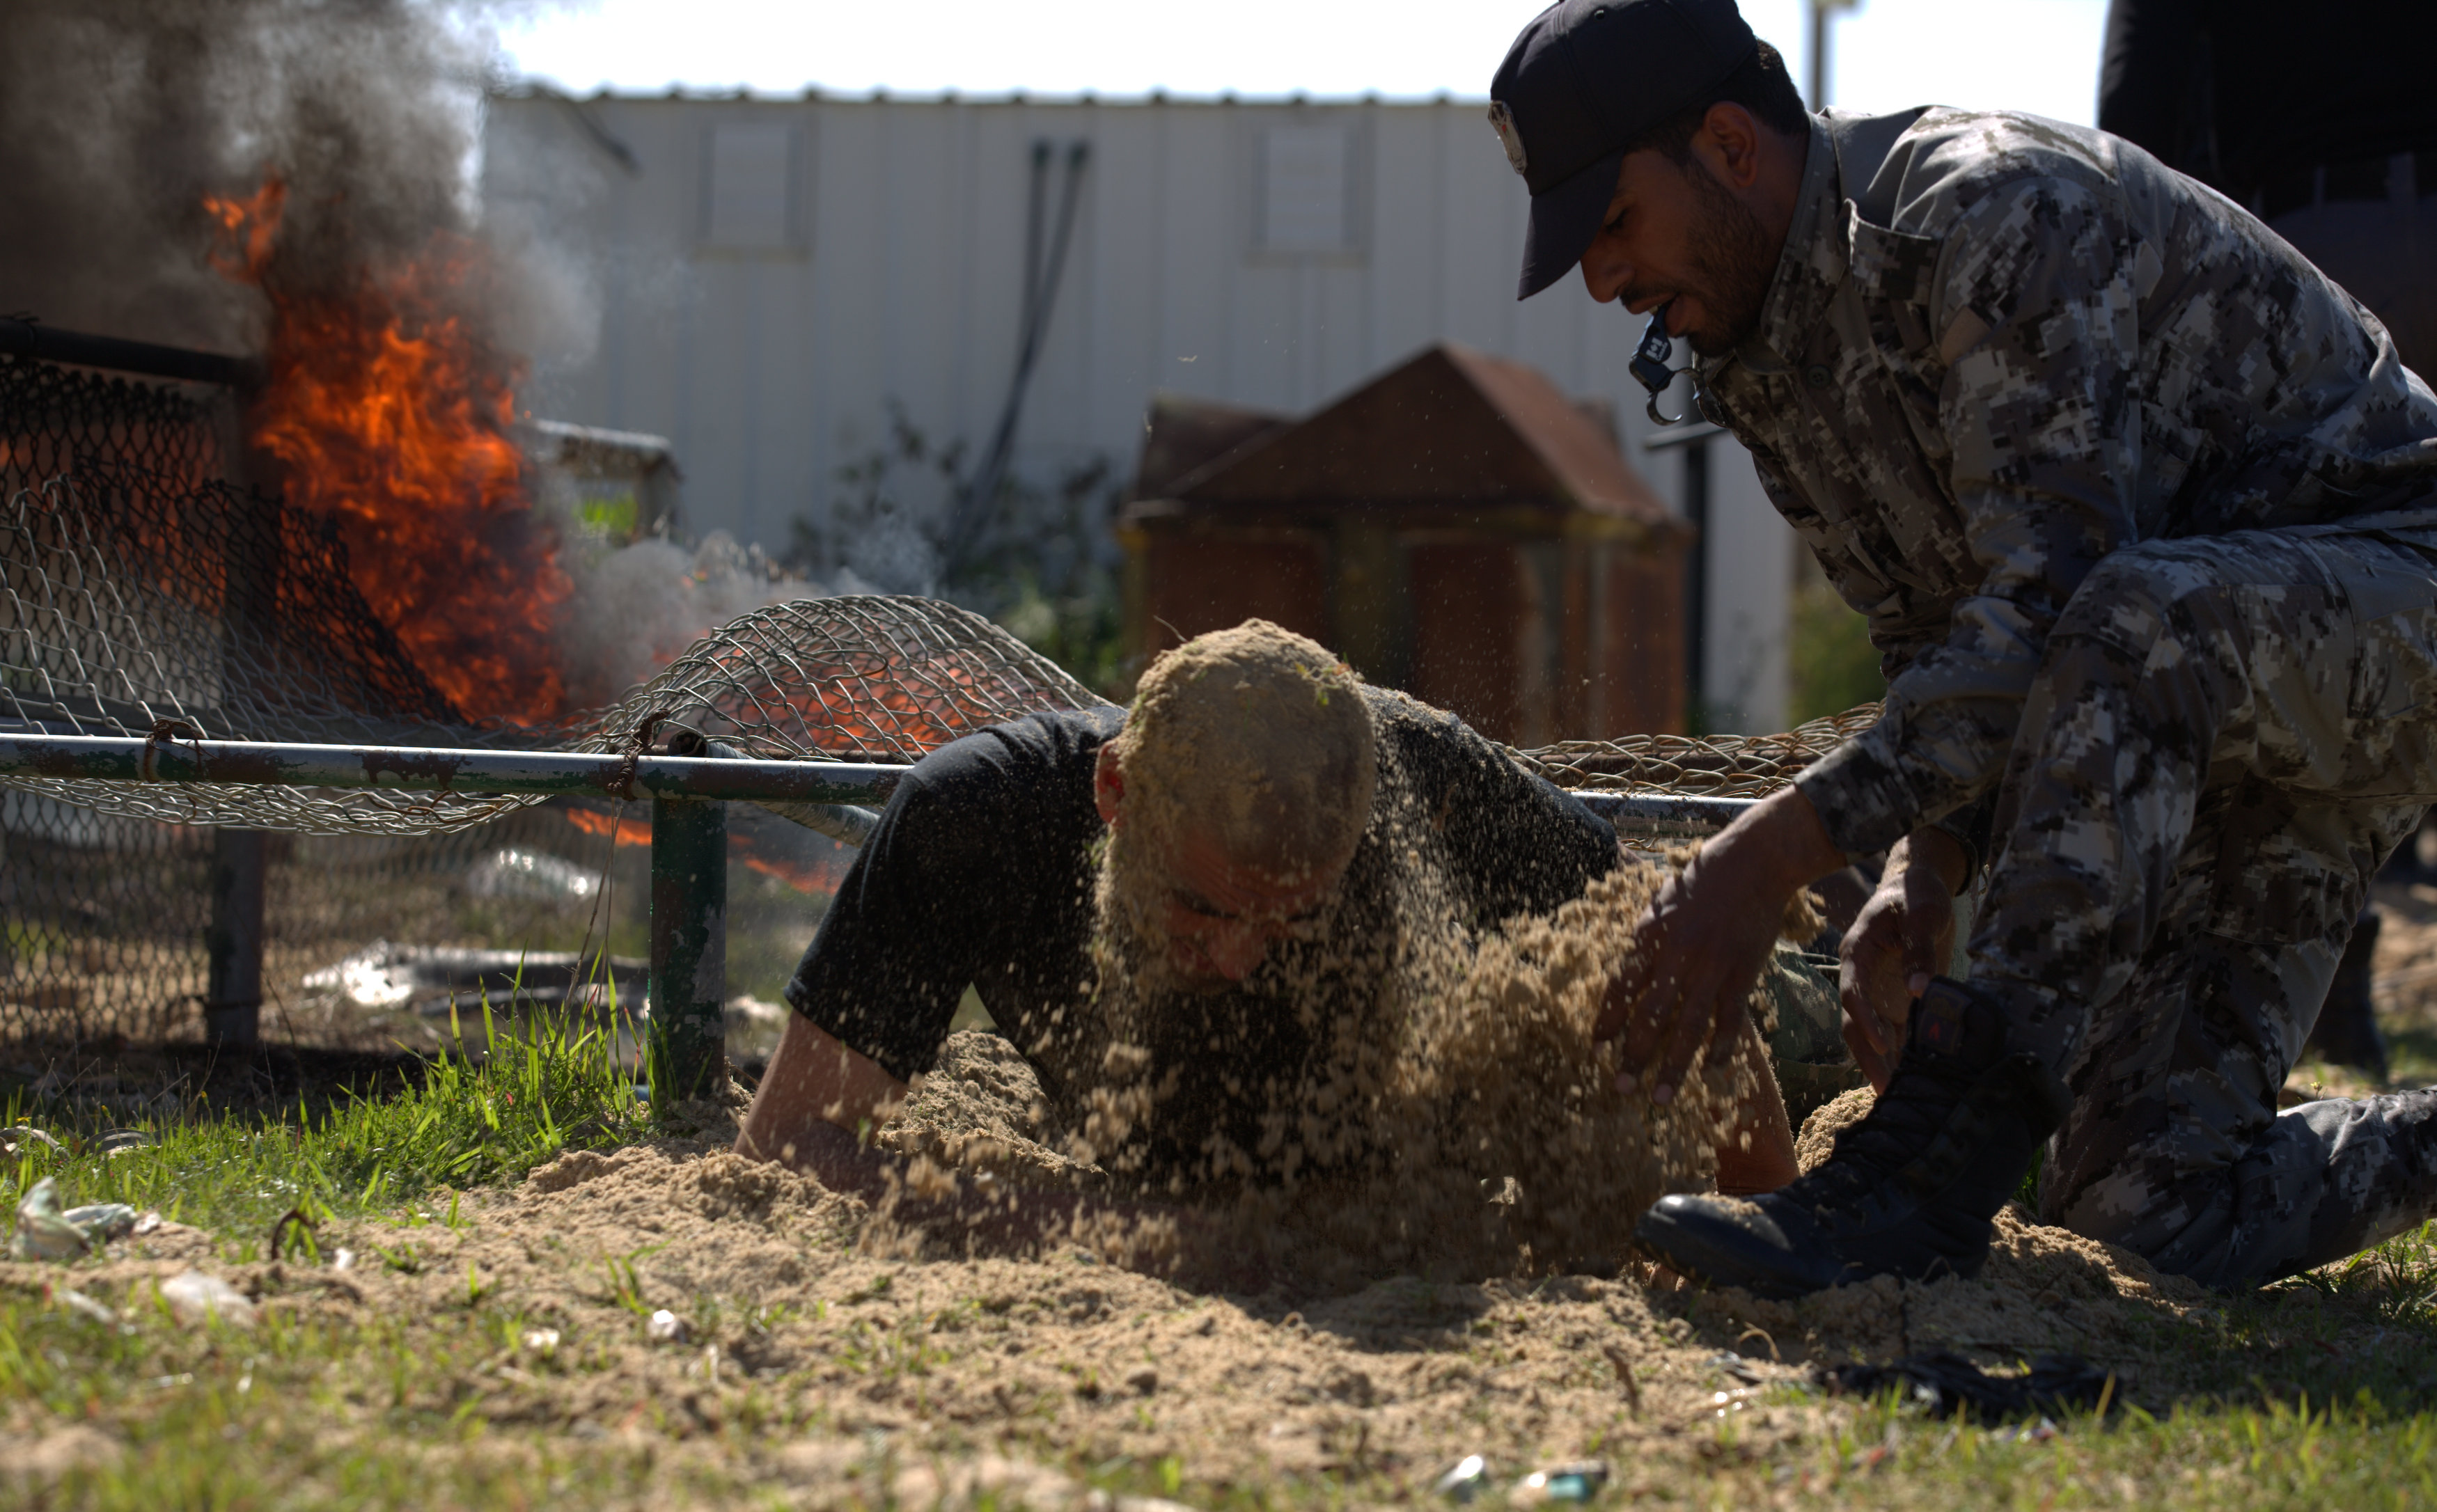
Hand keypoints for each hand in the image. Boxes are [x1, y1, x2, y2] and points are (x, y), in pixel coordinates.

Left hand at [1595, 786, 1846, 1104]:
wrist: (1752, 864)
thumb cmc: (1700, 882)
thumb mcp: (1659, 902)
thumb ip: (1645, 940)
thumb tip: (1626, 975)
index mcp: (1651, 935)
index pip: (1623, 986)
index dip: (1609, 1018)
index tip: (1597, 1045)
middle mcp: (1678, 955)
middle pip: (1651, 1014)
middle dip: (1634, 1053)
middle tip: (1620, 1086)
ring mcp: (1713, 966)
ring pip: (1688, 1026)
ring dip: (1673, 1065)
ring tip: (1658, 1096)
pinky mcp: (1743, 972)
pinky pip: (1729, 1019)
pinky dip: (1719, 1047)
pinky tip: (1709, 1071)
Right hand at [1836, 829, 1965, 1091]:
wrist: (1918, 884)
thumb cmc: (1917, 893)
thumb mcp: (1923, 914)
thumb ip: (1920, 949)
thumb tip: (1919, 990)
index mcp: (1858, 951)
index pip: (1853, 992)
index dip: (1865, 1019)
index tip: (1885, 1043)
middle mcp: (1860, 975)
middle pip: (1854, 1022)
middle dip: (1868, 1056)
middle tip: (1886, 1090)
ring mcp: (1874, 989)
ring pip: (1868, 1032)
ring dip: (1880, 1062)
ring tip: (1897, 1095)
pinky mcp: (1891, 996)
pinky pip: (1890, 1030)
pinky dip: (1898, 1053)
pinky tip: (1911, 1077)